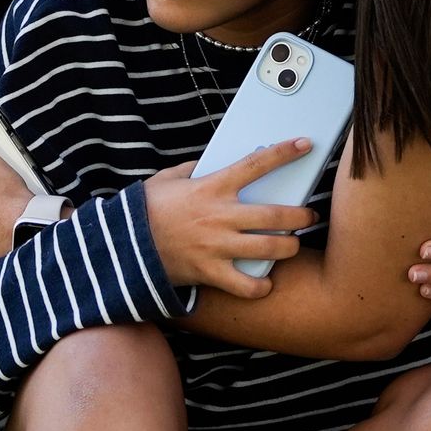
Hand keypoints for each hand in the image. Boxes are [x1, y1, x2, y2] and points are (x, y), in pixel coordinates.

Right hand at [143, 142, 317, 297]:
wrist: (122, 247)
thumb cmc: (146, 210)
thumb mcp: (168, 179)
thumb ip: (194, 168)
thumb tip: (211, 161)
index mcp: (211, 187)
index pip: (256, 164)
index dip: (283, 152)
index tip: (304, 144)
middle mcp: (220, 216)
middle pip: (276, 214)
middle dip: (301, 215)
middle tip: (308, 215)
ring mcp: (217, 246)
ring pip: (269, 249)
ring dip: (289, 247)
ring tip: (292, 245)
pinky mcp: (210, 272)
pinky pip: (245, 286)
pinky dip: (259, 286)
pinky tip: (265, 283)